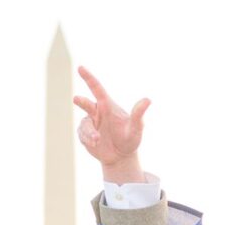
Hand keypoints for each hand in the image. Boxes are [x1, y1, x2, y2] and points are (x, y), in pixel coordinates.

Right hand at [74, 66, 150, 180]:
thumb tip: (148, 100)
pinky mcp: (84, 134)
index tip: (80, 67)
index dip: (88, 78)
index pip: (97, 88)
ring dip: (89, 133)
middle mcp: (97, 112)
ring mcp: (90, 123)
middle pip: (85, 103)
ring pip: (84, 124)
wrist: (120, 157)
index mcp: (108, 106)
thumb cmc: (130, 140)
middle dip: (81, 101)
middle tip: (76, 99)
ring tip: (97, 140)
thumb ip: (138, 114)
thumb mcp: (136, 129)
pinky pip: (82, 135)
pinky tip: (95, 144)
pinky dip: (87, 140)